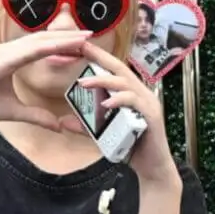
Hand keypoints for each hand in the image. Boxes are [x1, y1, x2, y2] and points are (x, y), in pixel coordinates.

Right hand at [0, 30, 90, 131]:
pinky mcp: (1, 60)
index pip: (42, 47)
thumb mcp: (16, 111)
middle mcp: (9, 50)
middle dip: (67, 36)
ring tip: (83, 37)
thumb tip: (57, 126)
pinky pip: (29, 51)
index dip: (62, 43)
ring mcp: (4, 52)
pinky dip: (48, 47)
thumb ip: (37, 116)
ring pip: (40, 42)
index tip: (82, 42)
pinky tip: (63, 46)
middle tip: (90, 33)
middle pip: (44, 39)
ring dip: (62, 38)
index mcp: (12, 57)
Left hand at [77, 42, 178, 186]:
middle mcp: (141, 93)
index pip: (113, 70)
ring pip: (126, 84)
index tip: (80, 46)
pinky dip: (120, 101)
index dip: (98, 56)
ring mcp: (148, 103)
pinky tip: (105, 104)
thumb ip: (85, 126)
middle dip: (100, 57)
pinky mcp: (151, 116)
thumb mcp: (103, 134)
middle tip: (81, 49)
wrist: (152, 167)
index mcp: (131, 93)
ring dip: (104, 81)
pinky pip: (135, 104)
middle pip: (120, 69)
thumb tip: (62, 121)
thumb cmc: (131, 147)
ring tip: (84, 83)